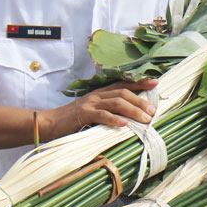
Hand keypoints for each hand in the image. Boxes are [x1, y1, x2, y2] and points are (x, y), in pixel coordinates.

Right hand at [41, 79, 158, 140]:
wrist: (51, 123)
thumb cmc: (75, 120)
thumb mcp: (95, 112)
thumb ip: (110, 111)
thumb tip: (132, 117)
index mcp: (101, 93)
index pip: (124, 84)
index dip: (140, 83)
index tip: (156, 82)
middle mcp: (98, 95)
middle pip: (123, 93)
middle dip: (140, 101)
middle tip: (152, 111)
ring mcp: (90, 104)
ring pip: (116, 103)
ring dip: (133, 110)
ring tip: (144, 119)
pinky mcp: (83, 114)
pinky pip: (102, 115)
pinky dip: (114, 119)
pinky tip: (124, 124)